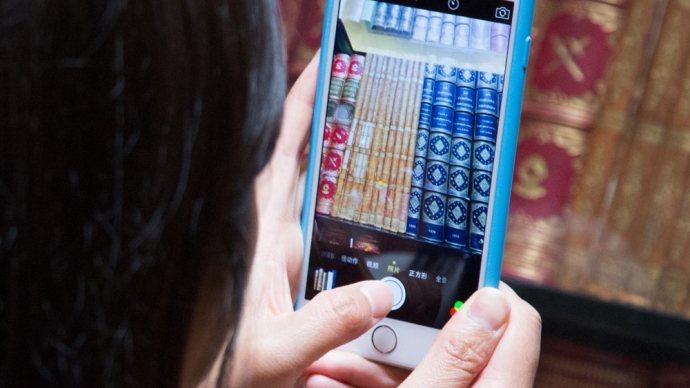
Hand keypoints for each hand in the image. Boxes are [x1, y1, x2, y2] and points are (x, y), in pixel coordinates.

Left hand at [228, 54, 393, 386]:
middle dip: (331, 128)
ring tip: (376, 140)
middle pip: (303, 166)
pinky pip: (322, 231)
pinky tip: (368, 212)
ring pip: (314, 197)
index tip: (324, 71)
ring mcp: (280, 252)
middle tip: (367, 98)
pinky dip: (344, 212)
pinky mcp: (288, 273)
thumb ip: (326, 324)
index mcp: (261, 237)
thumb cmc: (219, 369)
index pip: (281, 156)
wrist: (198, 386)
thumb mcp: (275, 351)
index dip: (301, 110)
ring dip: (340, 168)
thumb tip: (380, 293)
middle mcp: (270, 236)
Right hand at [304, 283, 540, 387]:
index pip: (519, 325)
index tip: (452, 271)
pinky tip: (329, 382)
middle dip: (403, 336)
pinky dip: (371, 387)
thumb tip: (493, 303)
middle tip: (362, 331)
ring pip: (421, 373)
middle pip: (458, 347)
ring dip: (372, 365)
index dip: (489, 290)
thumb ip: (459, 357)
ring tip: (325, 368)